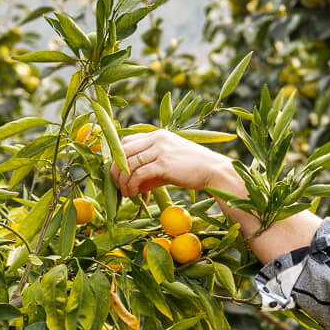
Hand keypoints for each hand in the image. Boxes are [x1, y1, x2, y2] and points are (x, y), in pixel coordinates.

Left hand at [110, 129, 237, 200]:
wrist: (213, 171)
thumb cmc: (193, 169)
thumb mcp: (169, 164)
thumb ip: (150, 170)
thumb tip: (133, 185)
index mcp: (158, 135)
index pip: (127, 141)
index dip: (117, 157)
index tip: (117, 172)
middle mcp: (157, 138)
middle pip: (123, 151)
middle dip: (115, 169)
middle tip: (116, 185)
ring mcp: (160, 150)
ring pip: (128, 163)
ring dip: (122, 180)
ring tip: (124, 193)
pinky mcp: (164, 164)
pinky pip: (139, 174)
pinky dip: (132, 185)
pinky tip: (133, 194)